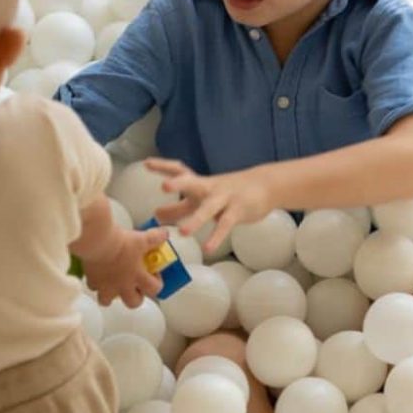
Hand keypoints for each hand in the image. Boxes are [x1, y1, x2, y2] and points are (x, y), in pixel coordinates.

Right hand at [81, 227, 166, 307]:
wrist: (98, 242)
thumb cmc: (121, 243)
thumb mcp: (142, 238)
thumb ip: (155, 238)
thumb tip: (165, 234)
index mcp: (137, 277)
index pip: (154, 290)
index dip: (157, 285)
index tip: (154, 274)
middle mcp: (122, 285)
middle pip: (132, 303)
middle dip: (135, 297)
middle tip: (135, 285)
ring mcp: (105, 285)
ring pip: (106, 301)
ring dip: (110, 295)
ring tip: (112, 284)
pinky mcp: (91, 280)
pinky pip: (92, 287)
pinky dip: (95, 282)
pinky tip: (98, 272)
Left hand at [144, 158, 276, 253]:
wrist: (265, 185)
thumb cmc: (229, 193)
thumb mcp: (203, 198)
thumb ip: (180, 207)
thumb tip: (156, 214)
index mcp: (200, 183)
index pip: (180, 171)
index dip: (163, 167)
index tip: (146, 164)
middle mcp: (210, 188)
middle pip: (193, 182)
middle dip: (179, 183)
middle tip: (164, 187)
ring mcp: (225, 198)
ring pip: (210, 208)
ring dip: (197, 219)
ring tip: (183, 232)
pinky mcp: (238, 210)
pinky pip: (226, 224)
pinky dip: (216, 237)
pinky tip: (208, 249)